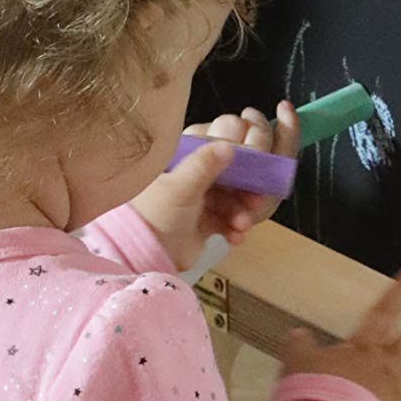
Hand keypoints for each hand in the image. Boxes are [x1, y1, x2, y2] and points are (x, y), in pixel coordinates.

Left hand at [131, 103, 297, 271]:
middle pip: (231, 173)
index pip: (219, 144)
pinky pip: (228, 220)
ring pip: (232, 199)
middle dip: (245, 188)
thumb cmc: (154, 216)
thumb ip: (204, 164)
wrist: (144, 257)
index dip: (240, 155)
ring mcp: (198, 198)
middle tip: (256, 199)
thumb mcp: (179, 186)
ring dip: (241, 212)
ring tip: (242, 224)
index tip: (255, 166)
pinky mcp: (204, 221)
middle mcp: (191, 173)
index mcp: (182, 156)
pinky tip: (235, 236)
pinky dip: (235, 228)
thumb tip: (229, 145)